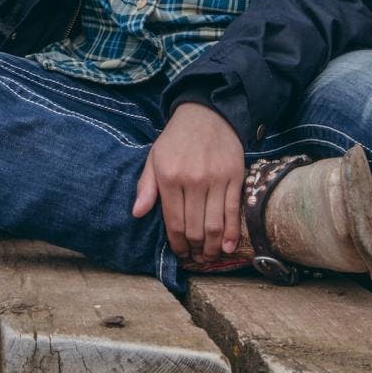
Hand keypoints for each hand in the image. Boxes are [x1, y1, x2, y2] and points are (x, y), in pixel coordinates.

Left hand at [132, 103, 244, 262]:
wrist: (206, 115)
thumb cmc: (176, 139)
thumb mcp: (154, 157)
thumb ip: (146, 186)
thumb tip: (136, 213)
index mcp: (169, 177)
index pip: (173, 222)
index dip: (177, 244)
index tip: (180, 253)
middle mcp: (192, 180)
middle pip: (195, 228)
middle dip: (194, 249)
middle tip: (196, 258)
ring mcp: (216, 179)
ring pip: (214, 225)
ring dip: (212, 247)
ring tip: (209, 256)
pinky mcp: (235, 177)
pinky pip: (233, 212)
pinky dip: (232, 234)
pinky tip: (227, 247)